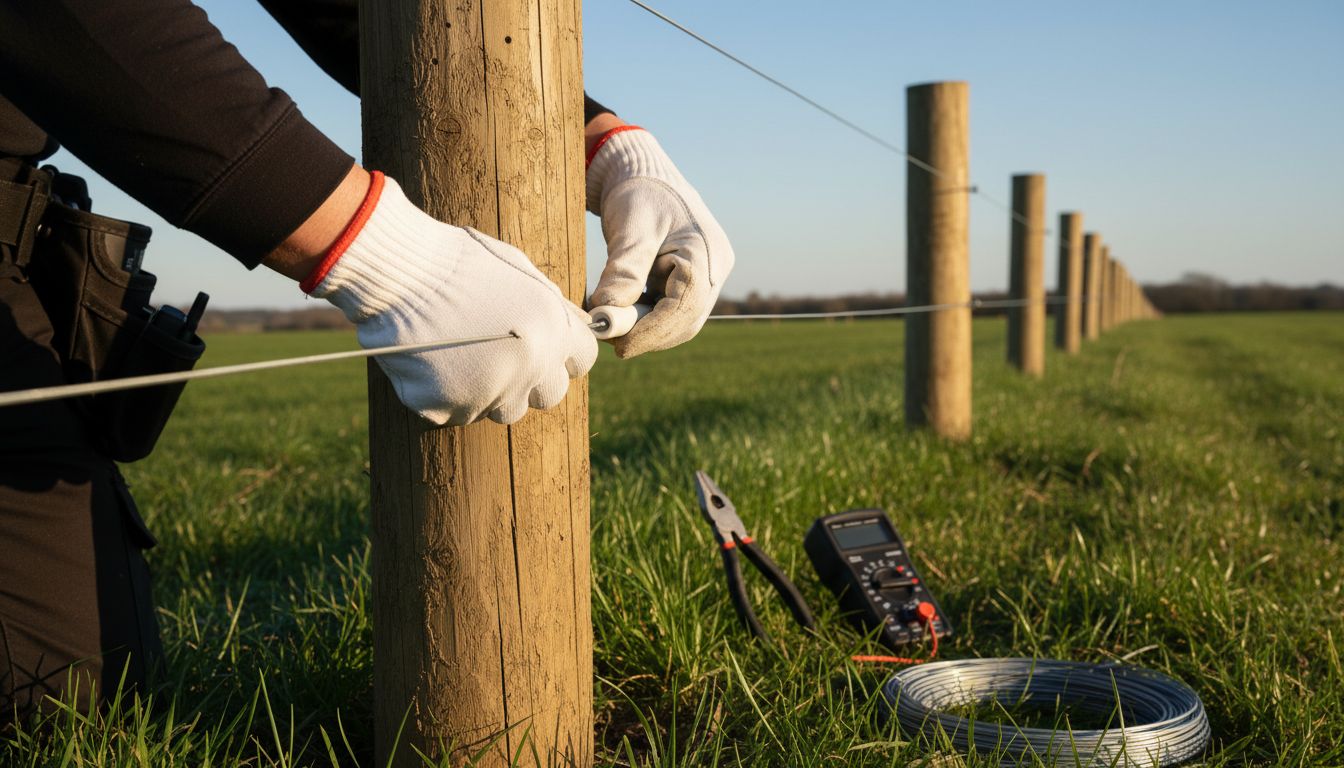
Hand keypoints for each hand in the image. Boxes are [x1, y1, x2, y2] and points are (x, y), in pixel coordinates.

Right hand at [303, 172, 596, 425]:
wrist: (399, 270)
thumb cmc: (456, 260)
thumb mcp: (518, 270)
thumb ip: (550, 305)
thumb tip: (577, 326)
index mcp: (552, 329)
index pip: (583, 360)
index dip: (564, 356)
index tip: (546, 351)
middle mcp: (530, 366)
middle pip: (550, 395)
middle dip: (531, 381)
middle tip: (499, 358)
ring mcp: (491, 391)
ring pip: (502, 409)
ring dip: (488, 391)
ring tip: (458, 354)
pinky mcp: (450, 407)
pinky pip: (456, 412)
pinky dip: (444, 395)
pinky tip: (429, 362)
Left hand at [586, 126, 733, 357]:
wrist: (644, 174)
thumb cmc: (639, 193)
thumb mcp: (631, 228)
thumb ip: (624, 271)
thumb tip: (606, 313)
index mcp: (707, 254)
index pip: (685, 307)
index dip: (652, 332)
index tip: (620, 346)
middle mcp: (714, 270)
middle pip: (686, 321)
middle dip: (648, 335)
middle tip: (609, 339)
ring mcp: (706, 278)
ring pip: (680, 321)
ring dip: (646, 330)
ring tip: (611, 325)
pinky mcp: (691, 282)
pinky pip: (672, 311)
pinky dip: (647, 319)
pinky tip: (622, 313)